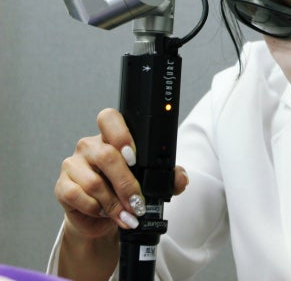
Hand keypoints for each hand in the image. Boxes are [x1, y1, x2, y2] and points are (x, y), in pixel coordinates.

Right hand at [54, 108, 188, 240]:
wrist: (102, 217)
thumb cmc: (125, 191)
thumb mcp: (150, 183)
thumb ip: (169, 178)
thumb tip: (180, 178)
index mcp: (112, 137)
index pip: (109, 119)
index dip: (121, 134)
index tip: (134, 156)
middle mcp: (90, 146)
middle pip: (106, 155)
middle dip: (126, 183)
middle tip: (138, 202)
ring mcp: (74, 164)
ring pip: (93, 181)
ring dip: (114, 203)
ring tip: (127, 214)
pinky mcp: (62, 186)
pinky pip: (76, 195)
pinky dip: (95, 208)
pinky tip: (105, 213)